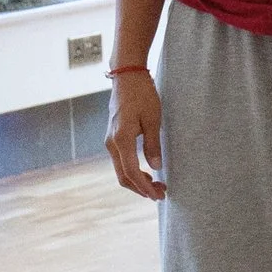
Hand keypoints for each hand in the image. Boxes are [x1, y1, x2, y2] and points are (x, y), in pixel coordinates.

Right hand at [107, 68, 165, 201]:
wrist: (127, 76)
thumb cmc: (142, 94)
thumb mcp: (153, 119)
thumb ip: (153, 144)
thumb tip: (155, 167)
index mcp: (121, 140)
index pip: (131, 173)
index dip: (145, 187)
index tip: (159, 195)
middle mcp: (111, 143)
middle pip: (123, 177)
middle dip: (141, 189)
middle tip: (161, 194)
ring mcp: (110, 141)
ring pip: (121, 170)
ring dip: (137, 181)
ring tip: (157, 185)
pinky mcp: (113, 137)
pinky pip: (121, 161)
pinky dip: (133, 171)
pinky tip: (147, 172)